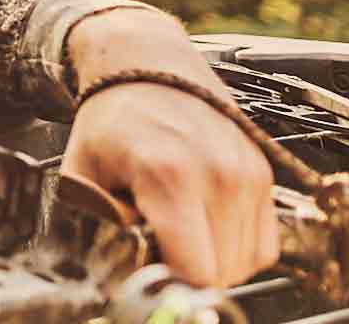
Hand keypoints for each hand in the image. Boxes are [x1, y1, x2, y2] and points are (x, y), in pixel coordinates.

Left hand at [61, 13, 278, 286]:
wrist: (148, 62)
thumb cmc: (112, 117)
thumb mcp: (83, 172)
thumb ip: (101, 227)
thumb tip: (124, 273)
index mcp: (170, 178)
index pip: (198, 271)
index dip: (172, 285)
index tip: (151, 275)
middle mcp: (220, 176)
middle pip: (224, 272)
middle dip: (189, 274)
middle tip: (159, 251)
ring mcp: (248, 174)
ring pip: (248, 261)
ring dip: (216, 262)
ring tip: (179, 233)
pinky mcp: (264, 172)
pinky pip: (265, 241)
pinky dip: (238, 247)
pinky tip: (203, 226)